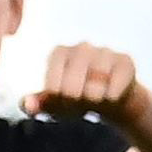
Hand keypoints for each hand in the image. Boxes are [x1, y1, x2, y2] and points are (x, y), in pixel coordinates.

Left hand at [23, 42, 146, 127]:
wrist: (110, 97)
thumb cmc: (77, 97)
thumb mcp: (55, 103)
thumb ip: (37, 103)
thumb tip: (27, 104)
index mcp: (60, 53)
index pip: (54, 76)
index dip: (56, 94)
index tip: (61, 101)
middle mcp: (82, 47)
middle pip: (74, 79)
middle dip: (74, 97)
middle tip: (77, 102)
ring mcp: (104, 52)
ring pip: (97, 80)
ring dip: (94, 96)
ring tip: (93, 99)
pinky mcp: (125, 61)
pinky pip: (117, 82)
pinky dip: (112, 95)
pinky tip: (110, 96)